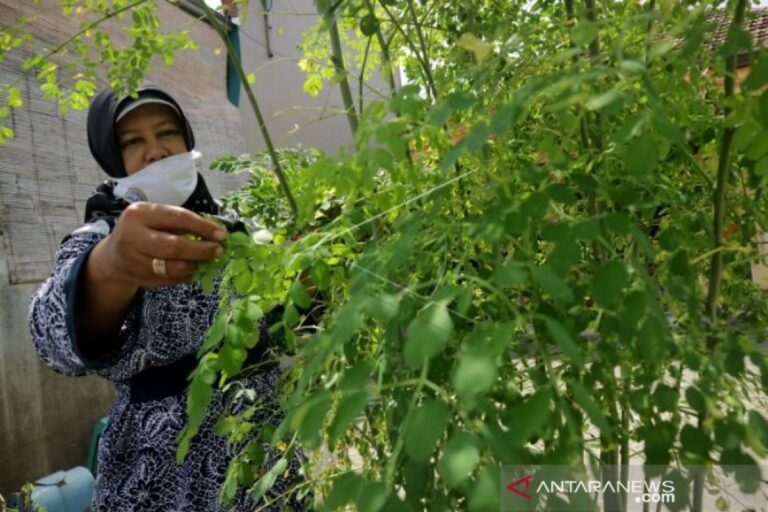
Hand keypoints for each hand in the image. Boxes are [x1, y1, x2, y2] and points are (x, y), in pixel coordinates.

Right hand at [90, 202, 226, 287]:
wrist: (114, 255)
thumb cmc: (143, 230)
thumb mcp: (155, 217)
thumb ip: (181, 222)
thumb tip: (215, 232)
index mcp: (138, 214)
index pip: (177, 218)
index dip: (203, 227)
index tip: (222, 234)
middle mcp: (131, 236)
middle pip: (173, 246)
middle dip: (201, 249)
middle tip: (218, 250)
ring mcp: (132, 260)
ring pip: (171, 267)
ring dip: (194, 265)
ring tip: (206, 260)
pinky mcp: (137, 278)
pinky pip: (169, 280)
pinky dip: (186, 276)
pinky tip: (194, 270)